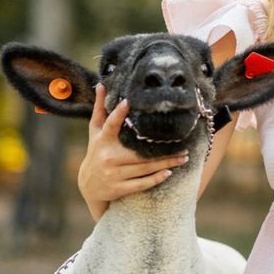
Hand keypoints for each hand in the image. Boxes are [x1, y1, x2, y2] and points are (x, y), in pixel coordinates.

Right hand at [77, 84, 188, 220]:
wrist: (89, 185)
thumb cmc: (97, 150)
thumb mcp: (96, 131)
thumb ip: (100, 109)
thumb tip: (102, 84)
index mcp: (102, 140)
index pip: (110, 125)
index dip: (118, 114)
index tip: (128, 102)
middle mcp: (108, 157)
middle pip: (139, 153)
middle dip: (163, 151)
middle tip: (184, 146)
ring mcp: (113, 174)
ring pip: (144, 169)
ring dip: (166, 164)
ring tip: (183, 158)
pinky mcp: (118, 189)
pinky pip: (140, 184)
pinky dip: (155, 179)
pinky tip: (169, 173)